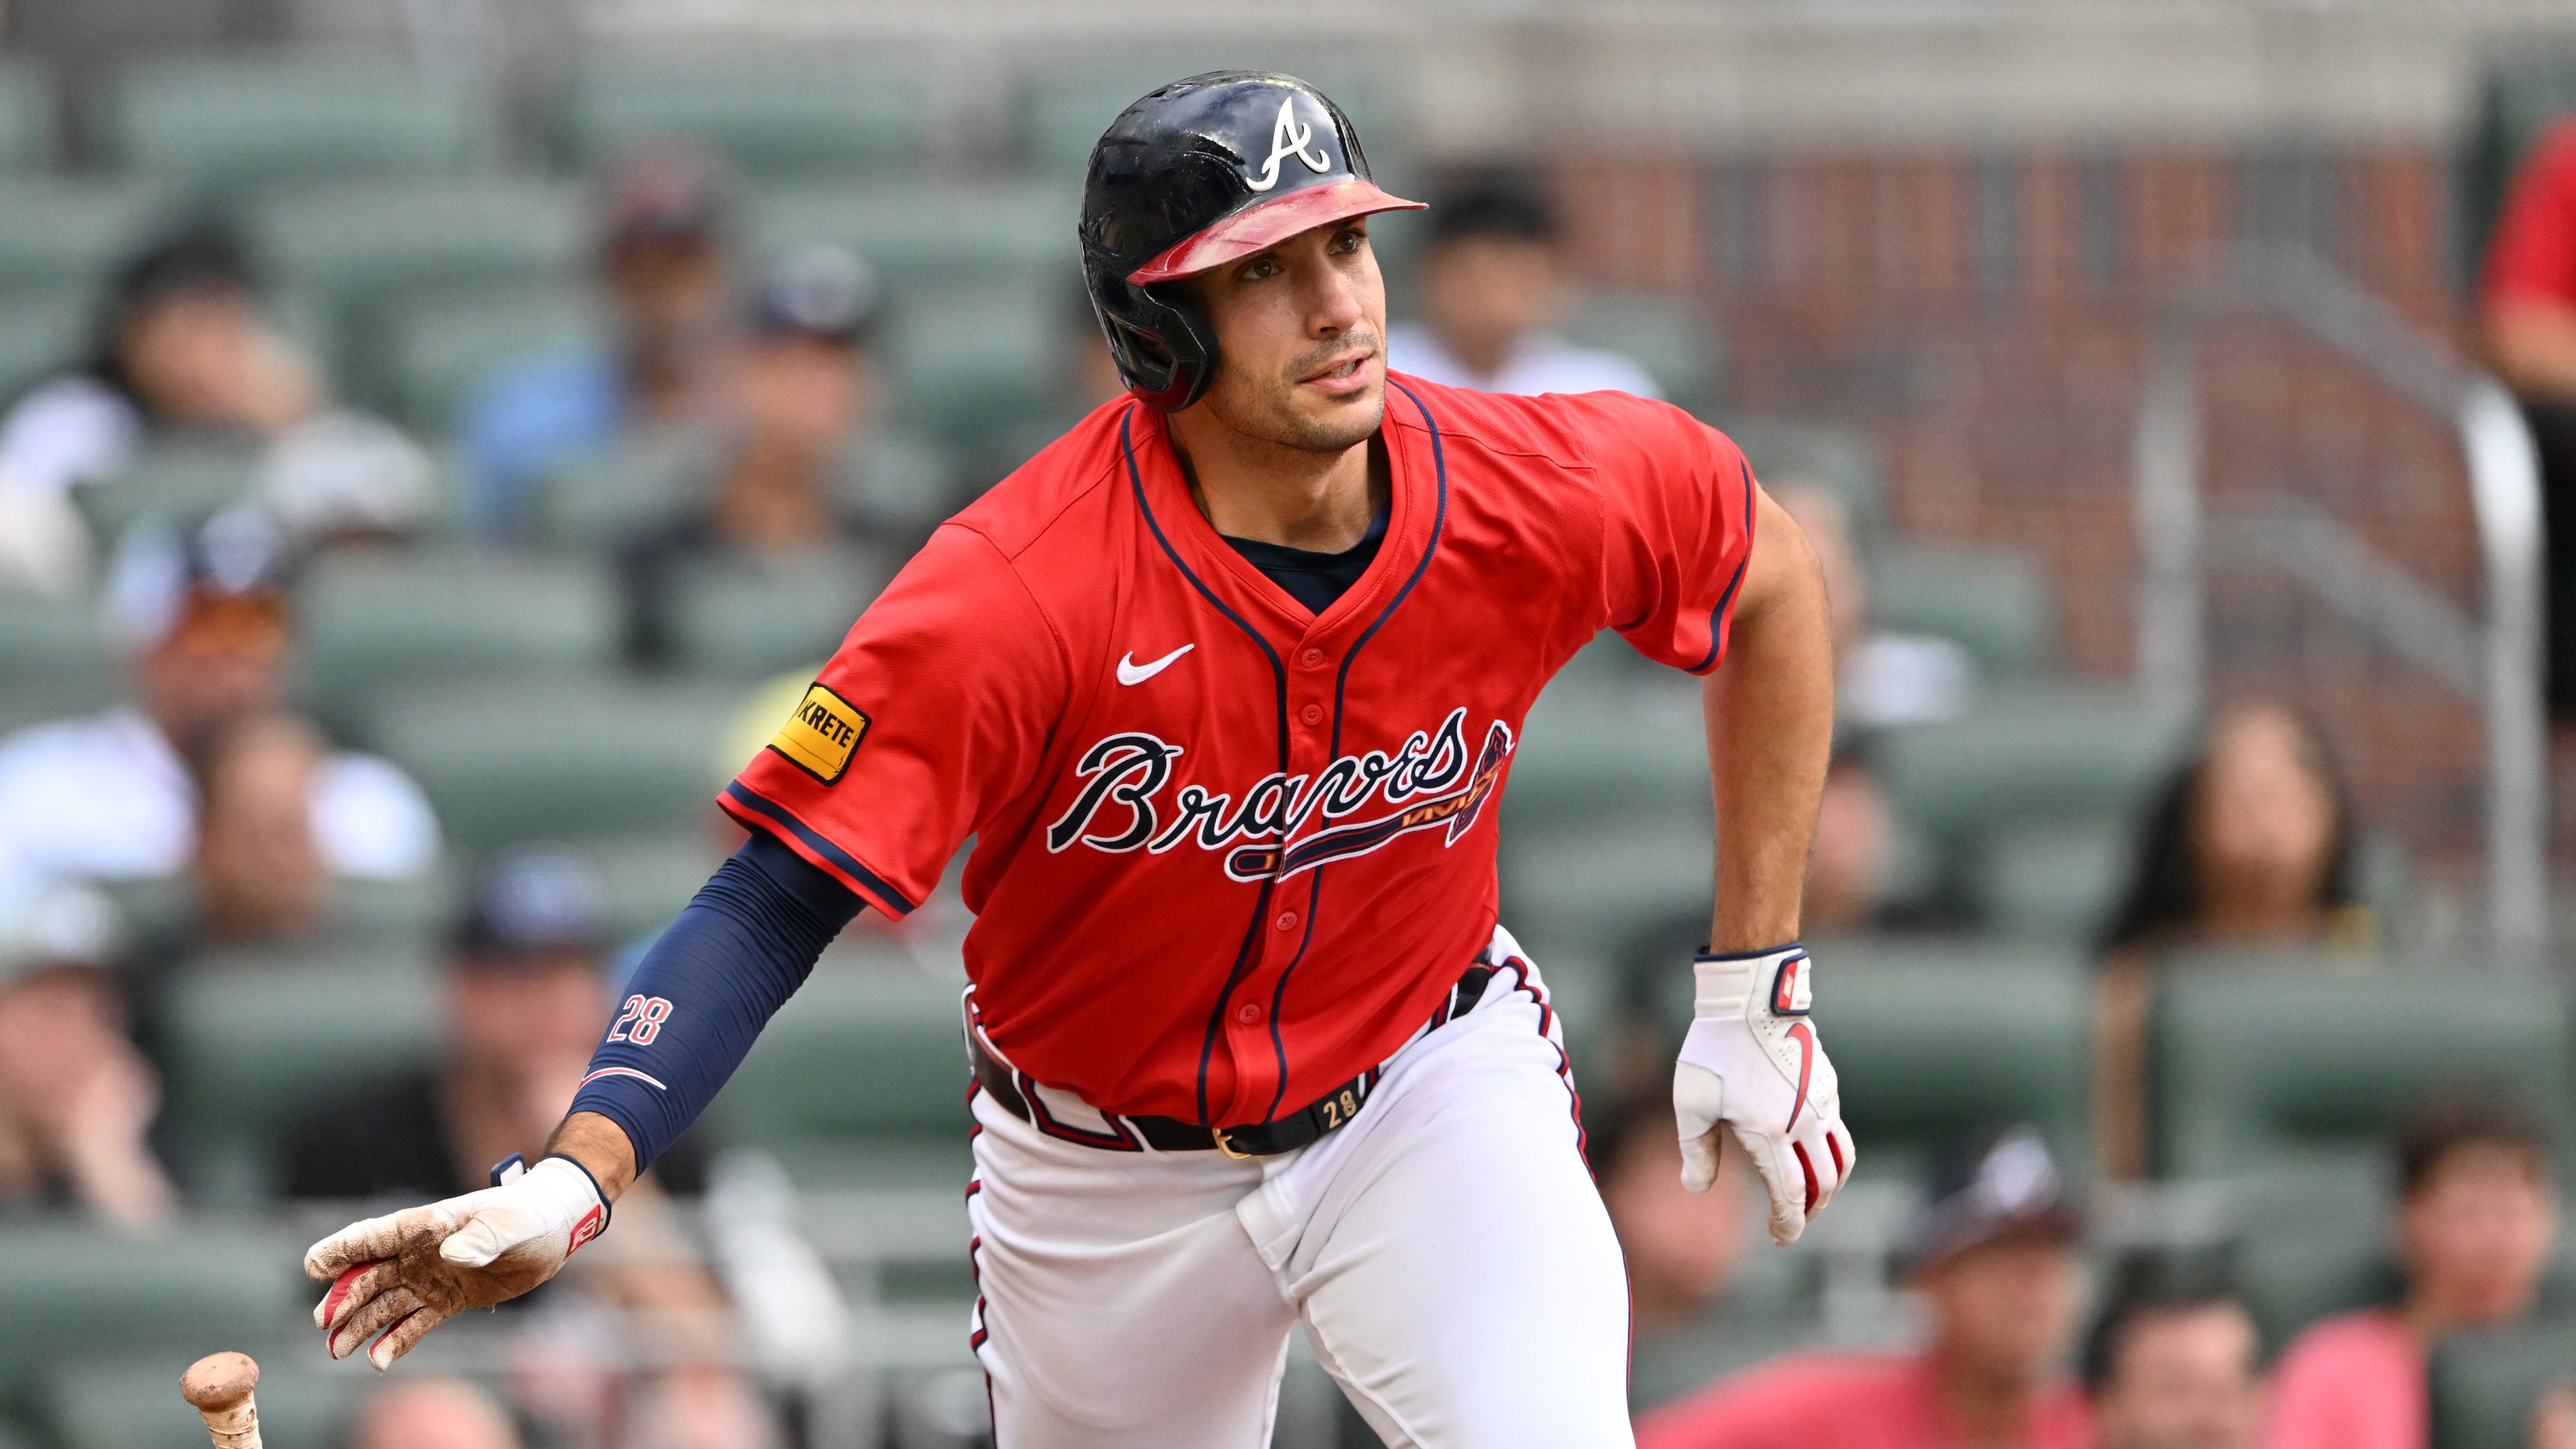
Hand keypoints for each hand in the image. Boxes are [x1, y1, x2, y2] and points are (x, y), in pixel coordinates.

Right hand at [304, 1155, 608, 1368]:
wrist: (552, 1231)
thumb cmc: (528, 1215)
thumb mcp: (509, 1223)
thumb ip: (481, 1237)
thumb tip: (451, 1253)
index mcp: (425, 1225)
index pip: (373, 1236)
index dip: (341, 1250)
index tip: (313, 1267)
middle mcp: (419, 1253)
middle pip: (369, 1276)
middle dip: (343, 1299)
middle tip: (323, 1324)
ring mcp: (430, 1278)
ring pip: (384, 1304)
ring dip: (359, 1326)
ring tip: (336, 1351)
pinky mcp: (447, 1301)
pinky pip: (413, 1324)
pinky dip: (394, 1342)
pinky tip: (377, 1362)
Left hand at [1673, 944, 1854, 1245]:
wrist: (1752, 998)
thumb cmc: (1715, 1050)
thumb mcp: (1691, 1103)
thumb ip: (1695, 1150)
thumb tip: (1697, 1187)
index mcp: (1770, 1132)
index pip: (1789, 1194)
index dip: (1788, 1224)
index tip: (1781, 1238)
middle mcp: (1805, 1122)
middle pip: (1823, 1184)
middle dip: (1809, 1210)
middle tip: (1792, 1220)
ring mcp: (1823, 1103)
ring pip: (1841, 1160)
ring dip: (1828, 1185)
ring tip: (1808, 1194)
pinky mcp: (1829, 1086)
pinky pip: (1838, 1131)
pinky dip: (1829, 1153)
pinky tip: (1806, 1150)